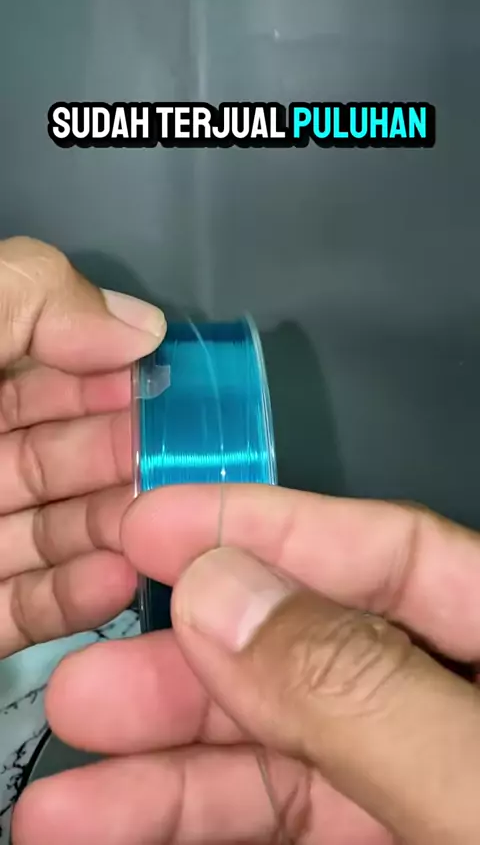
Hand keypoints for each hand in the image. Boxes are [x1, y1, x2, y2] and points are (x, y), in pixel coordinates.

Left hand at [0, 236, 164, 656]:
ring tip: (168, 528)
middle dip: (132, 457)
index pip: (54, 367)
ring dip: (120, 530)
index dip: (114, 374)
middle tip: (187, 465)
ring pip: (61, 533)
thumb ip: (29, 297)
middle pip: (68, 455)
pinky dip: (77, 598)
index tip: (173, 387)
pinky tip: (120, 579)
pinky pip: (29, 607)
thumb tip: (135, 323)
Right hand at [15, 485, 479, 843]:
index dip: (270, 532)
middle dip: (196, 670)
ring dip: (177, 773)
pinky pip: (294, 830)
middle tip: (94, 686)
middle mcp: (472, 717)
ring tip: (76, 798)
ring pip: (292, 757)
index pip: (394, 557)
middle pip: (320, 657)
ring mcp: (433, 794)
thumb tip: (231, 594)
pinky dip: (211, 828)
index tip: (159, 528)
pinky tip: (138, 830)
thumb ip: (368, 693)